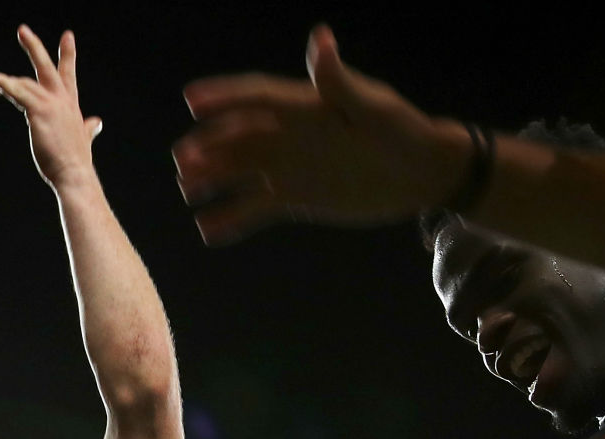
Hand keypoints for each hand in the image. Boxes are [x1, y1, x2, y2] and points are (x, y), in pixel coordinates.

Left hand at [0, 26, 103, 189]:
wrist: (74, 174)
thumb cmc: (75, 162)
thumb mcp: (83, 139)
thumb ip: (88, 129)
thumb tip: (96, 122)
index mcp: (69, 105)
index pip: (67, 75)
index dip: (67, 55)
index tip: (67, 35)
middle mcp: (61, 100)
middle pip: (47, 67)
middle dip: (34, 47)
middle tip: (22, 30)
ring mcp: (51, 103)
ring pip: (23, 83)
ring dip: (3, 81)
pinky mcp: (38, 111)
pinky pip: (16, 92)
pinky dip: (2, 85)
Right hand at [172, 25, 468, 244]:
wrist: (421, 174)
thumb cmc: (402, 132)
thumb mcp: (372, 108)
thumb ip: (340, 82)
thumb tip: (320, 40)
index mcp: (303, 106)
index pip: (256, 97)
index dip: (224, 97)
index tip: (192, 101)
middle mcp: (287, 135)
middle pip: (237, 137)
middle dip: (207, 145)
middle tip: (183, 160)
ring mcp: (286, 167)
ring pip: (237, 172)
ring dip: (210, 179)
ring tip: (187, 191)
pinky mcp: (293, 197)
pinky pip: (254, 209)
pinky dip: (231, 219)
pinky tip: (208, 231)